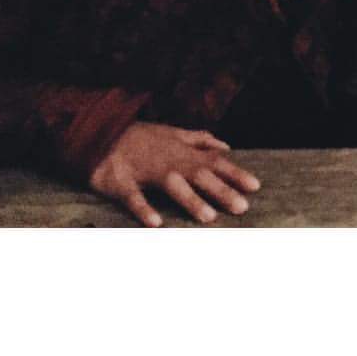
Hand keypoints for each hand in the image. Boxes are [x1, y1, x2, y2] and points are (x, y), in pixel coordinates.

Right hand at [89, 122, 260, 227]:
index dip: (235, 174)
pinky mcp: (122, 182)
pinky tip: (157, 223)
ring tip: (208, 217)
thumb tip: (225, 146)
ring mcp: (145, 171)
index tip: (256, 187)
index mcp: (181, 151)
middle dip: (222, 191)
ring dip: (190, 200)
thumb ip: (200, 140)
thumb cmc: (142, 137)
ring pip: (172, 185)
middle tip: (242, 207)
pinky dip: (145, 209)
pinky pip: (134, 197)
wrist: (101, 132)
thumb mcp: (173, 133)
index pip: (214, 162)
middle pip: (200, 175)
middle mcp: (168, 161)